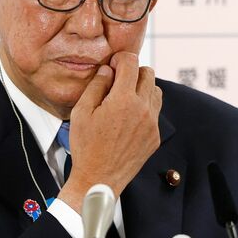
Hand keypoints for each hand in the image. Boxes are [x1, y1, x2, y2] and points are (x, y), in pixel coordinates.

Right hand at [56, 51, 162, 212]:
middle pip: (148, 73)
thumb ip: (96, 85)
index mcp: (123, 100)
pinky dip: (145, 107)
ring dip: (142, 88)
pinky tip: (128, 117)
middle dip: (132, 71)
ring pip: (156, 91)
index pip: (131, 63)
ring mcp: (152, 124)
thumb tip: (108, 70)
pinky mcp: (155, 137)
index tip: (113, 63)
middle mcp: (143, 110)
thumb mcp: (82, 112)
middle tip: (118, 80)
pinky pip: (155, 112)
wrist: (99, 179)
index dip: (120, 58)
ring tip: (125, 97)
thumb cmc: (86, 147)